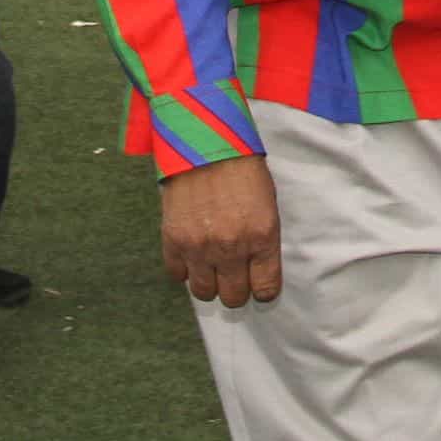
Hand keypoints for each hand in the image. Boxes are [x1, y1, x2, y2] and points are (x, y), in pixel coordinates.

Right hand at [161, 154, 283, 308]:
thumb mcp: (267, 203)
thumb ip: (262, 239)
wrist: (205, 143)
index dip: (263, 290)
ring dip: (209, 283)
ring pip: (204, 293)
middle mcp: (232, 248)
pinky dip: (184, 269)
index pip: (266, 289)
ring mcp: (200, 247)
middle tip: (234, 275)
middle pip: (234, 297)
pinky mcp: (173, 241)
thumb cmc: (242, 169)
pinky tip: (192, 254)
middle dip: (236, 290)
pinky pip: (177, 275)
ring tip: (212, 267)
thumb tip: (256, 269)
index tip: (259, 285)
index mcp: (263, 236)